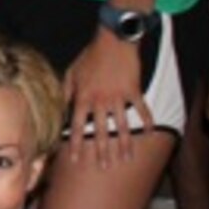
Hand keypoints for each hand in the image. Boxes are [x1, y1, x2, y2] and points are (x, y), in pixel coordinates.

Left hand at [63, 29, 147, 166]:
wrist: (113, 41)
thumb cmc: (90, 56)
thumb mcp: (71, 72)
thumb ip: (65, 92)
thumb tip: (60, 109)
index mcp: (83, 97)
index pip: (76, 126)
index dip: (75, 144)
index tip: (76, 160)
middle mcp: (99, 101)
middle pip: (99, 131)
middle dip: (102, 151)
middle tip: (105, 167)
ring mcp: (118, 97)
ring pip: (121, 126)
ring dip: (124, 144)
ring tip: (126, 158)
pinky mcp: (134, 91)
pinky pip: (141, 110)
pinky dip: (146, 122)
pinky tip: (148, 134)